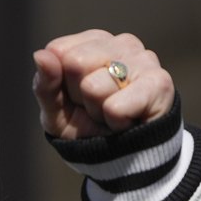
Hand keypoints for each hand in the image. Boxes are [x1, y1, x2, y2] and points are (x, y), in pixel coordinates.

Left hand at [33, 30, 175, 139]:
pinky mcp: (159, 83)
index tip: (78, 96)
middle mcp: (121, 43)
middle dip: (80, 95)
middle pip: (75, 63)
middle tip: (97, 106)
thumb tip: (41, 55)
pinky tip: (128, 120)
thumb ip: (45, 84)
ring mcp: (143, 59)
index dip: (61, 82)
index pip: (58, 51)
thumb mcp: (56, 110)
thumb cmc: (88, 126)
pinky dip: (115, 122)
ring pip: (94, 87)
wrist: (125, 158)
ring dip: (98, 111)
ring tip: (113, 113)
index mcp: (93, 42)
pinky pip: (115, 107)